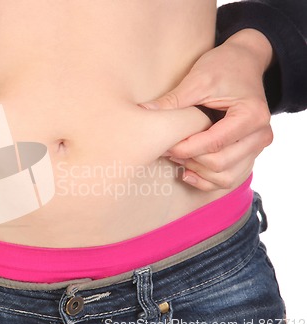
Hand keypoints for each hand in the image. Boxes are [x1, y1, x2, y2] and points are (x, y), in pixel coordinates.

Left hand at [140, 29, 273, 190]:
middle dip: (189, 160)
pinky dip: (208, 181)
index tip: (163, 144)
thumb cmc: (223, 67)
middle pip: (220, 164)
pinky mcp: (249, 154)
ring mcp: (256, 147)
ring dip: (198, 173)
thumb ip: (173, 100)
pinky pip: (230, 179)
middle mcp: (260, 135)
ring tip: (176, 159)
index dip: (185, 148)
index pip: (214, 143)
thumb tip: (143, 112)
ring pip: (226, 178)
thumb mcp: (197, 79)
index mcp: (251, 116)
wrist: (244, 62)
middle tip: (166, 150)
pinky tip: (187, 172)